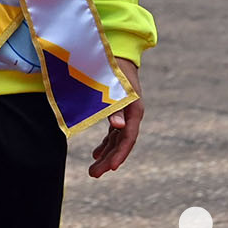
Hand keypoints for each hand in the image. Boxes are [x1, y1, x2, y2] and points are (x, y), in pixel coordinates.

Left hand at [88, 60, 142, 178]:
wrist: (117, 53)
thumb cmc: (113, 68)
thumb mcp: (114, 87)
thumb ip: (116, 107)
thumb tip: (117, 126)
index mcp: (134, 110)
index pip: (128, 138)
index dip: (120, 153)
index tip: (111, 168)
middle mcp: (131, 115)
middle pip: (121, 143)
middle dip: (108, 160)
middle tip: (94, 174)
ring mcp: (125, 114)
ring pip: (116, 140)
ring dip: (106, 155)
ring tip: (94, 170)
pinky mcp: (118, 112)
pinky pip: (113, 133)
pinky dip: (105, 144)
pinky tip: (97, 154)